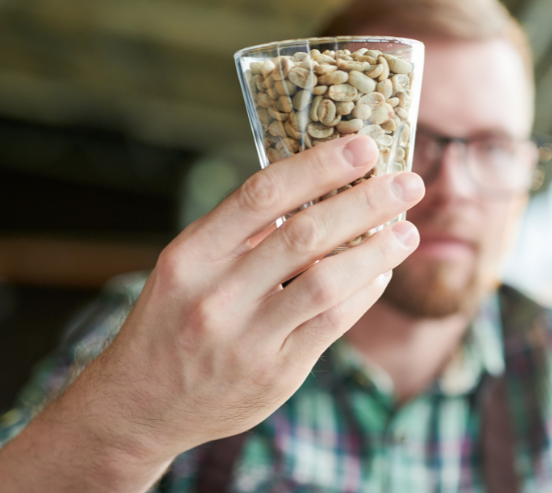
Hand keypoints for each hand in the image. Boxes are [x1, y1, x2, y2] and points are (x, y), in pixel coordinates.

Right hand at [0, 135, 424, 489]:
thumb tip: (318, 186)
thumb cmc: (174, 321)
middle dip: (366, 201)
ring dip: (377, 250)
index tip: (363, 146)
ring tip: (409, 231)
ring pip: (327, 281)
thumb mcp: (187, 269)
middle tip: (408, 181)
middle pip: (306, 233)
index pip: (262, 194)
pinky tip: (382, 273)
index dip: (319, 165)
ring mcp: (246, 338)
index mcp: (191, 255)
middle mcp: (216, 295)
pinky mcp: (275, 374)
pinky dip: (364, 293)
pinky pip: (333, 324)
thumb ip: (243, 233)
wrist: (142, 406)